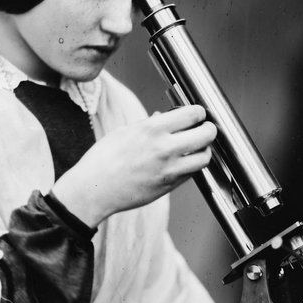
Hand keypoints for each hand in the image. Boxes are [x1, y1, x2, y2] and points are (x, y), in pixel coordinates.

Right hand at [50, 104, 216, 227]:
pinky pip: (192, 173)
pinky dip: (192, 166)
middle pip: (206, 134)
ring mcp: (170, 169)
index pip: (192, 114)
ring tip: (197, 147)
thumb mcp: (124, 132)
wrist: (94, 189)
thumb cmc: (103, 159)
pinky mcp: (170, 186)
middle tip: (204, 128)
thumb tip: (164, 117)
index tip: (196, 114)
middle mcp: (165, 148)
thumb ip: (149, 124)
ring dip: (204, 150)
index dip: (198, 112)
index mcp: (153, 129)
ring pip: (205, 157)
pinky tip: (184, 162)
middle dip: (208, 129)